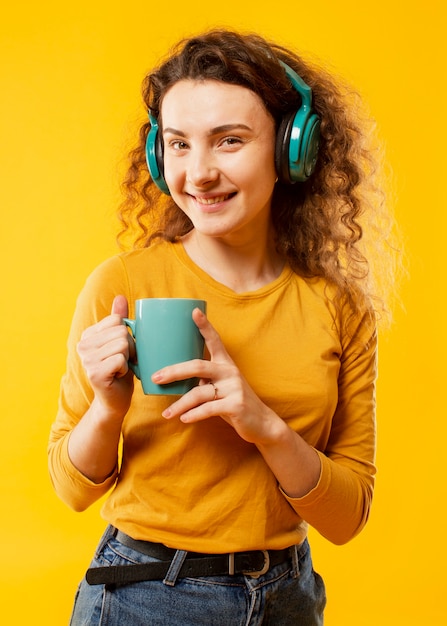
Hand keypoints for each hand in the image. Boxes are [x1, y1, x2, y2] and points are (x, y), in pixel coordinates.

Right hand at [77, 295, 134, 420]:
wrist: (115, 400)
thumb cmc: (120, 370)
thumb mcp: (120, 342)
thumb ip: (119, 320)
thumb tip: (121, 297)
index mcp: (88, 335)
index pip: (117, 320)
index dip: (127, 335)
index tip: (122, 350)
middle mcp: (82, 345)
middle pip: (122, 332)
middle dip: (131, 347)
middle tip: (123, 361)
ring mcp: (86, 359)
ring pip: (123, 345)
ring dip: (129, 358)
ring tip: (120, 368)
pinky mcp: (94, 373)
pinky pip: (121, 360)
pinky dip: (126, 369)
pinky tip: (118, 376)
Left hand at [153, 308, 279, 445]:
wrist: (261, 422)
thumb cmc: (233, 401)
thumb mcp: (220, 385)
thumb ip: (203, 379)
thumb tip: (171, 379)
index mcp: (225, 363)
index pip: (214, 340)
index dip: (204, 326)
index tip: (194, 312)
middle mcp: (230, 371)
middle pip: (198, 366)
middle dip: (174, 371)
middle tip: (156, 378)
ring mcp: (234, 387)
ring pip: (199, 393)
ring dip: (180, 405)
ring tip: (167, 413)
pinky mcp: (236, 405)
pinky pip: (208, 409)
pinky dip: (194, 414)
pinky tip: (184, 419)